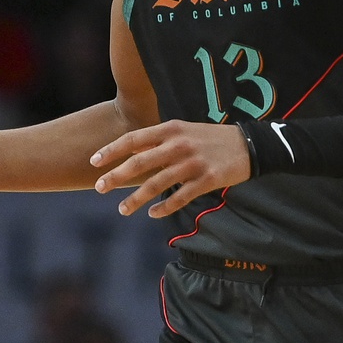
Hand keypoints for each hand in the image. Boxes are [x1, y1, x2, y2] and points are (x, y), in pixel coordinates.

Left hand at [90, 120, 250, 217]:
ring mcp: (192, 163)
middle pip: (140, 163)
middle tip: (99, 188)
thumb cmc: (210, 138)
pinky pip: (179, 198)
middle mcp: (179, 145)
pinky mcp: (206, 180)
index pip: (134, 139)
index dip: (112, 150)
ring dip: (136, 199)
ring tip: (122, 209)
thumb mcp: (184, 130)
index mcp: (171, 129)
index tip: (94, 162)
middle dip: (116, 176)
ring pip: (156, 184)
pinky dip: (163, 208)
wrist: (248, 145)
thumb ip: (159, 141)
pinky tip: (152, 213)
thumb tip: (130, 153)